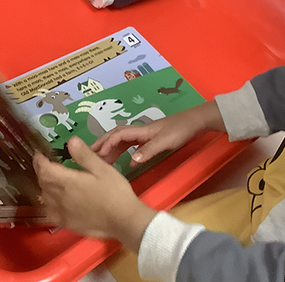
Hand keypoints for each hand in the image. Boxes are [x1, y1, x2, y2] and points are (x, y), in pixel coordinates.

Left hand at [34, 137, 155, 250]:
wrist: (122, 220)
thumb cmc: (115, 192)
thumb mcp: (103, 169)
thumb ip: (85, 156)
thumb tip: (71, 141)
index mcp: (68, 182)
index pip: (44, 169)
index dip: (39, 161)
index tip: (39, 155)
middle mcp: (59, 197)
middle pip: (43, 183)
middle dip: (42, 172)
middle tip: (48, 165)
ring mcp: (60, 212)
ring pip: (44, 197)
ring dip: (45, 187)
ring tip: (52, 181)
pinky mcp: (65, 223)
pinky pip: (49, 211)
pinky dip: (49, 203)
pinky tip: (56, 201)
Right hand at [91, 100, 224, 165]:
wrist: (195, 122)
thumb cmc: (180, 129)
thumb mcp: (165, 141)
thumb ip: (149, 150)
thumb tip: (131, 160)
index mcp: (141, 130)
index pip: (118, 135)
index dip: (106, 144)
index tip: (97, 155)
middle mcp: (140, 131)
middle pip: (116, 136)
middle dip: (102, 145)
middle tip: (88, 156)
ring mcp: (146, 135)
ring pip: (123, 141)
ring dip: (111, 150)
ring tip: (101, 161)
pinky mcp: (152, 139)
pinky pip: (133, 146)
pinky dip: (125, 153)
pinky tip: (125, 163)